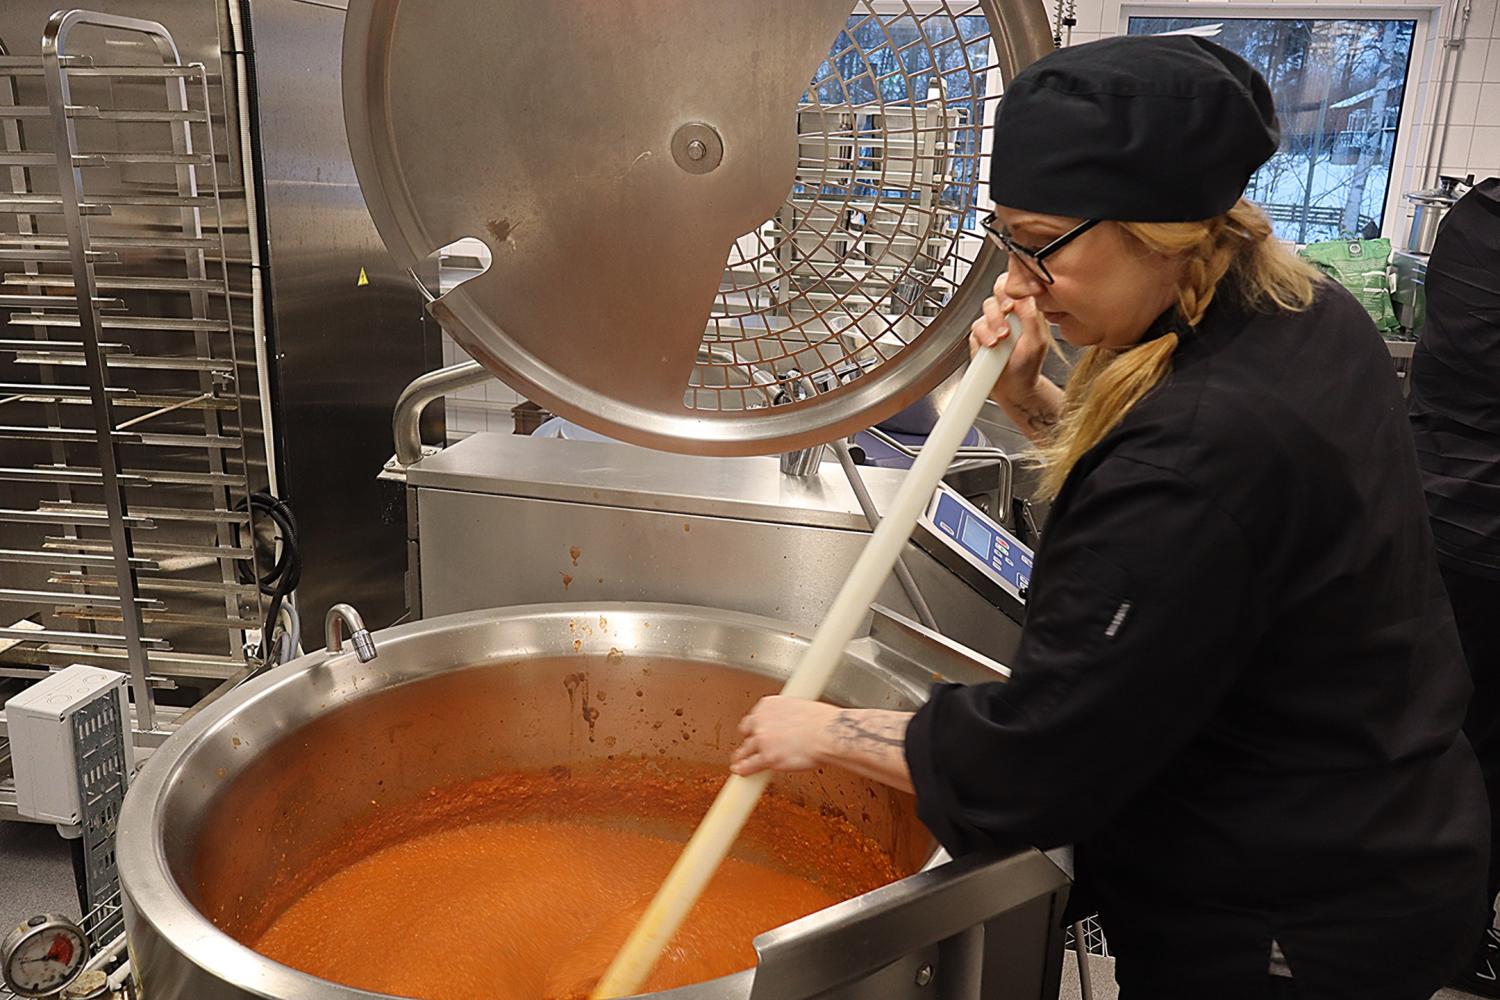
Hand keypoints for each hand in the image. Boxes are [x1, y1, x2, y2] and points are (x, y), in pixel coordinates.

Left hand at [730, 696, 838, 775]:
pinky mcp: (767, 757)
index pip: (755, 716)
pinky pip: (749, 766)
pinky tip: (742, 772)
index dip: (755, 727)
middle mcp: (762, 720)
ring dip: (742, 757)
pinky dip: (744, 770)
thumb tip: (792, 725)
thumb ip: (790, 717)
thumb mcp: (802, 708)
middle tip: (748, 747)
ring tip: (739, 763)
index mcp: (769, 705)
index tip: (757, 731)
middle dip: (749, 740)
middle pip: (747, 732)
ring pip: (745, 750)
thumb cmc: (823, 722)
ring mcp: (762, 740)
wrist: (828, 734)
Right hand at [969, 273, 1051, 407]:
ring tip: (1002, 338)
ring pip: (987, 306)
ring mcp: (993, 322)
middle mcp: (1009, 312)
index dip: (1015, 286)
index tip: (1016, 300)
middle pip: (999, 288)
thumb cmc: (1028, 366)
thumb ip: (1031, 316)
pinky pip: (976, 326)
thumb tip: (1024, 294)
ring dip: (994, 322)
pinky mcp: (979, 334)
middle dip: (1002, 301)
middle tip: (1007, 311)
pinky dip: (983, 335)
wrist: (1013, 388)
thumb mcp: (1037, 341)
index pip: (1019, 284)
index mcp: (1027, 309)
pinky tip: (992, 345)